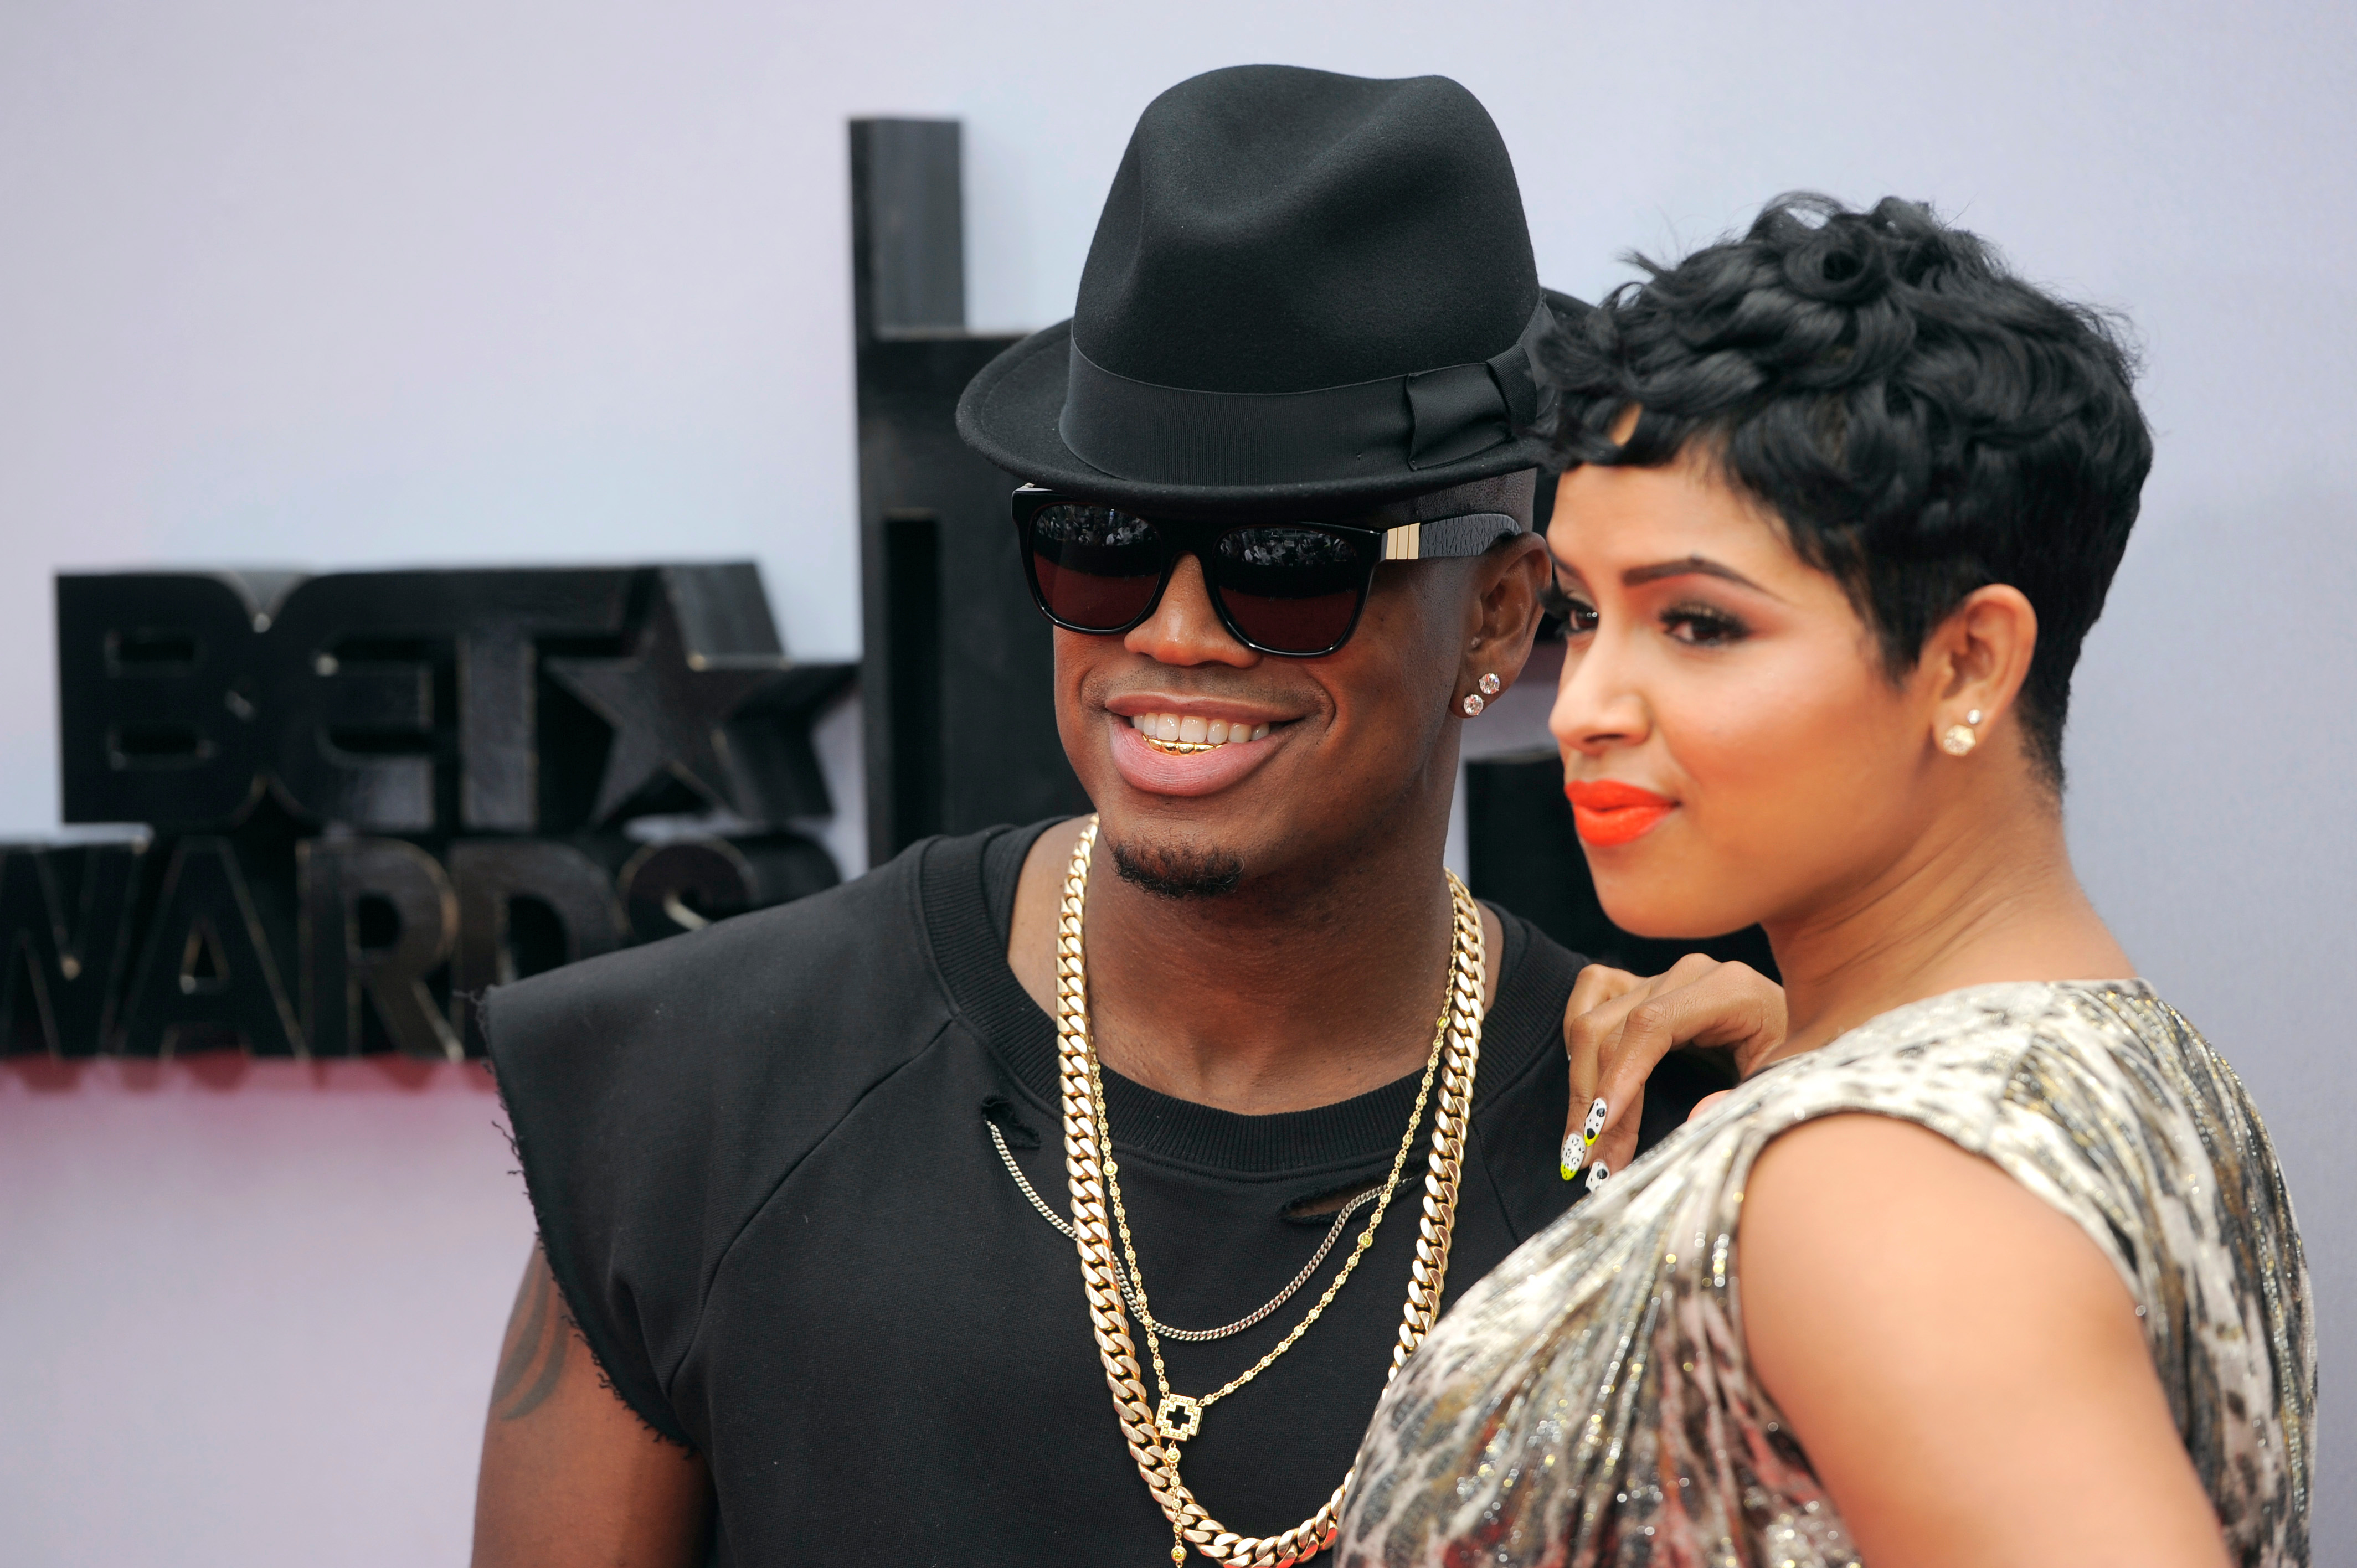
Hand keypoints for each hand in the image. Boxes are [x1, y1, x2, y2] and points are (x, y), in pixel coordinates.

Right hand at [1561, 954, 1785, 1186]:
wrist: (1811, 1026)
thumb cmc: (1798, 1059)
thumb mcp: (1784, 1082)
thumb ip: (1745, 1097)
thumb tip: (1695, 1119)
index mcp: (1729, 989)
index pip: (1651, 1025)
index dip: (1619, 1077)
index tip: (1600, 1131)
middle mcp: (1689, 973)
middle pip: (1613, 1029)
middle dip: (1595, 1101)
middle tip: (1592, 1163)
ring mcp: (1662, 975)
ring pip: (1593, 1020)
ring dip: (1581, 1085)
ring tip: (1581, 1142)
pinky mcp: (1645, 982)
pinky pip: (1591, 992)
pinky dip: (1577, 1038)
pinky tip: (1582, 1083)